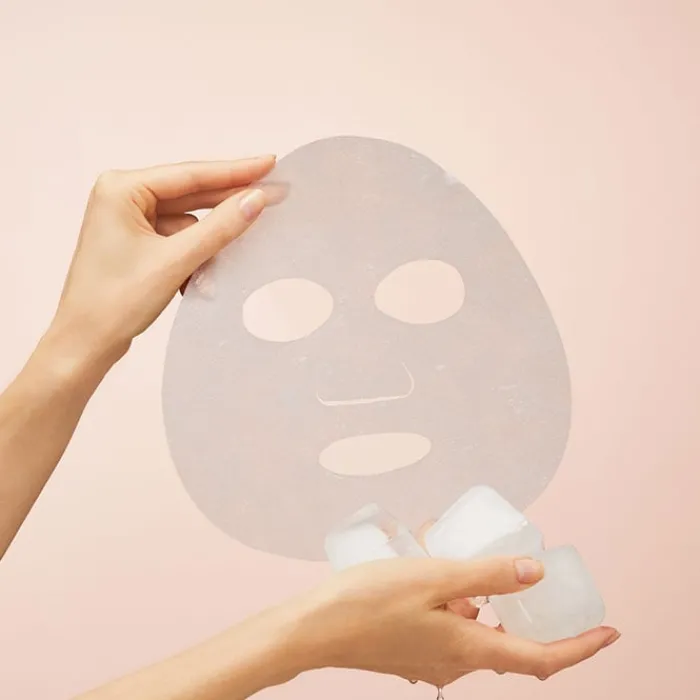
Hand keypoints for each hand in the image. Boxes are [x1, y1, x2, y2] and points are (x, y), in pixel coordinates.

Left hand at [50, 156, 275, 365]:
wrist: (85, 343)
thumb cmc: (114, 302)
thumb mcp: (175, 261)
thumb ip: (219, 228)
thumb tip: (256, 199)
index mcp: (121, 189)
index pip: (190, 175)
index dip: (235, 171)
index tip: (269, 164)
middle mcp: (122, 197)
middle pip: (190, 193)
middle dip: (229, 200)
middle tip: (273, 194)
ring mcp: (128, 221)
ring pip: (188, 219)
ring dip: (212, 238)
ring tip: (242, 246)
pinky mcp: (136, 243)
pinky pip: (179, 238)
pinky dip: (198, 253)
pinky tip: (208, 272)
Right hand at [292, 555, 619, 687]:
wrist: (313, 629)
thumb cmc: (369, 602)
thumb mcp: (435, 578)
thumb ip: (487, 576)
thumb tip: (536, 572)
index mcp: (468, 650)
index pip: (542, 660)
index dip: (581, 647)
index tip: (609, 632)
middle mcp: (455, 663)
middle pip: (508, 643)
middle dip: (522, 610)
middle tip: (528, 574)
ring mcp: (431, 660)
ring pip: (473, 629)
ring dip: (478, 598)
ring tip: (462, 559)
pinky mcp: (411, 651)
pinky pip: (448, 627)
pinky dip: (453, 602)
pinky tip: (430, 572)